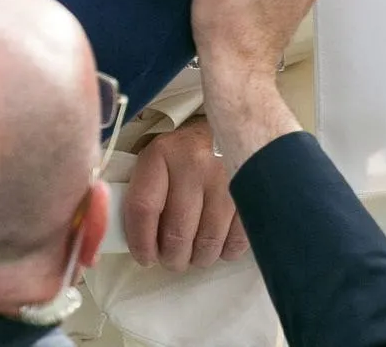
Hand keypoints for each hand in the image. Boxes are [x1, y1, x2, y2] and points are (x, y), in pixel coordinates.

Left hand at [123, 117, 250, 271]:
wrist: (233, 126)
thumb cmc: (186, 152)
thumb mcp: (158, 160)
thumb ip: (143, 193)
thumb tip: (134, 242)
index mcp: (161, 154)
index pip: (143, 208)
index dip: (141, 243)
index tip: (144, 258)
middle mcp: (194, 164)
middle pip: (177, 233)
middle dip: (172, 258)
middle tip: (173, 260)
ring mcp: (226, 178)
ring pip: (207, 242)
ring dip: (199, 258)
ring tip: (195, 254)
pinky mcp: (251, 192)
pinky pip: (237, 240)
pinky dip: (226, 251)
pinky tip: (219, 245)